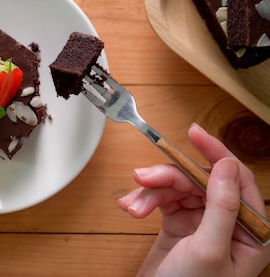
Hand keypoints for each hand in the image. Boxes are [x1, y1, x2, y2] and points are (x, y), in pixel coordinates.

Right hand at [118, 123, 269, 275]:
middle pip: (199, 180)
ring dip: (151, 193)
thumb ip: (222, 206)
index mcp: (250, 231)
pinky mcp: (178, 225)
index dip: (216, 154)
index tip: (193, 133)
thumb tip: (226, 165)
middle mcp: (228, 223)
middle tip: (142, 179)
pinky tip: (132, 210)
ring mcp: (202, 223)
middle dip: (169, 178)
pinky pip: (162, 200)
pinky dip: (144, 202)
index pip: (237, 179)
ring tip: (132, 206)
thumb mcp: (209, 249)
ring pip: (176, 188)